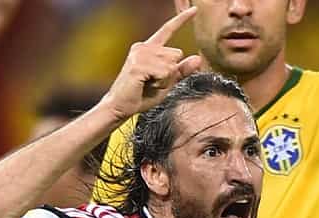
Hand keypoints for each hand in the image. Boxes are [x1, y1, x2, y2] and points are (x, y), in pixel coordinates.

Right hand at [101, 7, 202, 122]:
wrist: (121, 106)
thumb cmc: (142, 95)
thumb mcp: (167, 82)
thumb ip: (181, 70)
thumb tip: (198, 58)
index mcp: (149, 48)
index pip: (167, 30)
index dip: (182, 19)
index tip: (195, 9)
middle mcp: (143, 47)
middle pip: (176, 54)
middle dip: (171, 72)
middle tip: (154, 82)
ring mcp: (139, 54)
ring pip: (171, 64)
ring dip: (165, 79)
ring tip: (149, 83)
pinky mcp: (138, 65)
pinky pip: (164, 72)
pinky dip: (160, 83)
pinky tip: (146, 85)